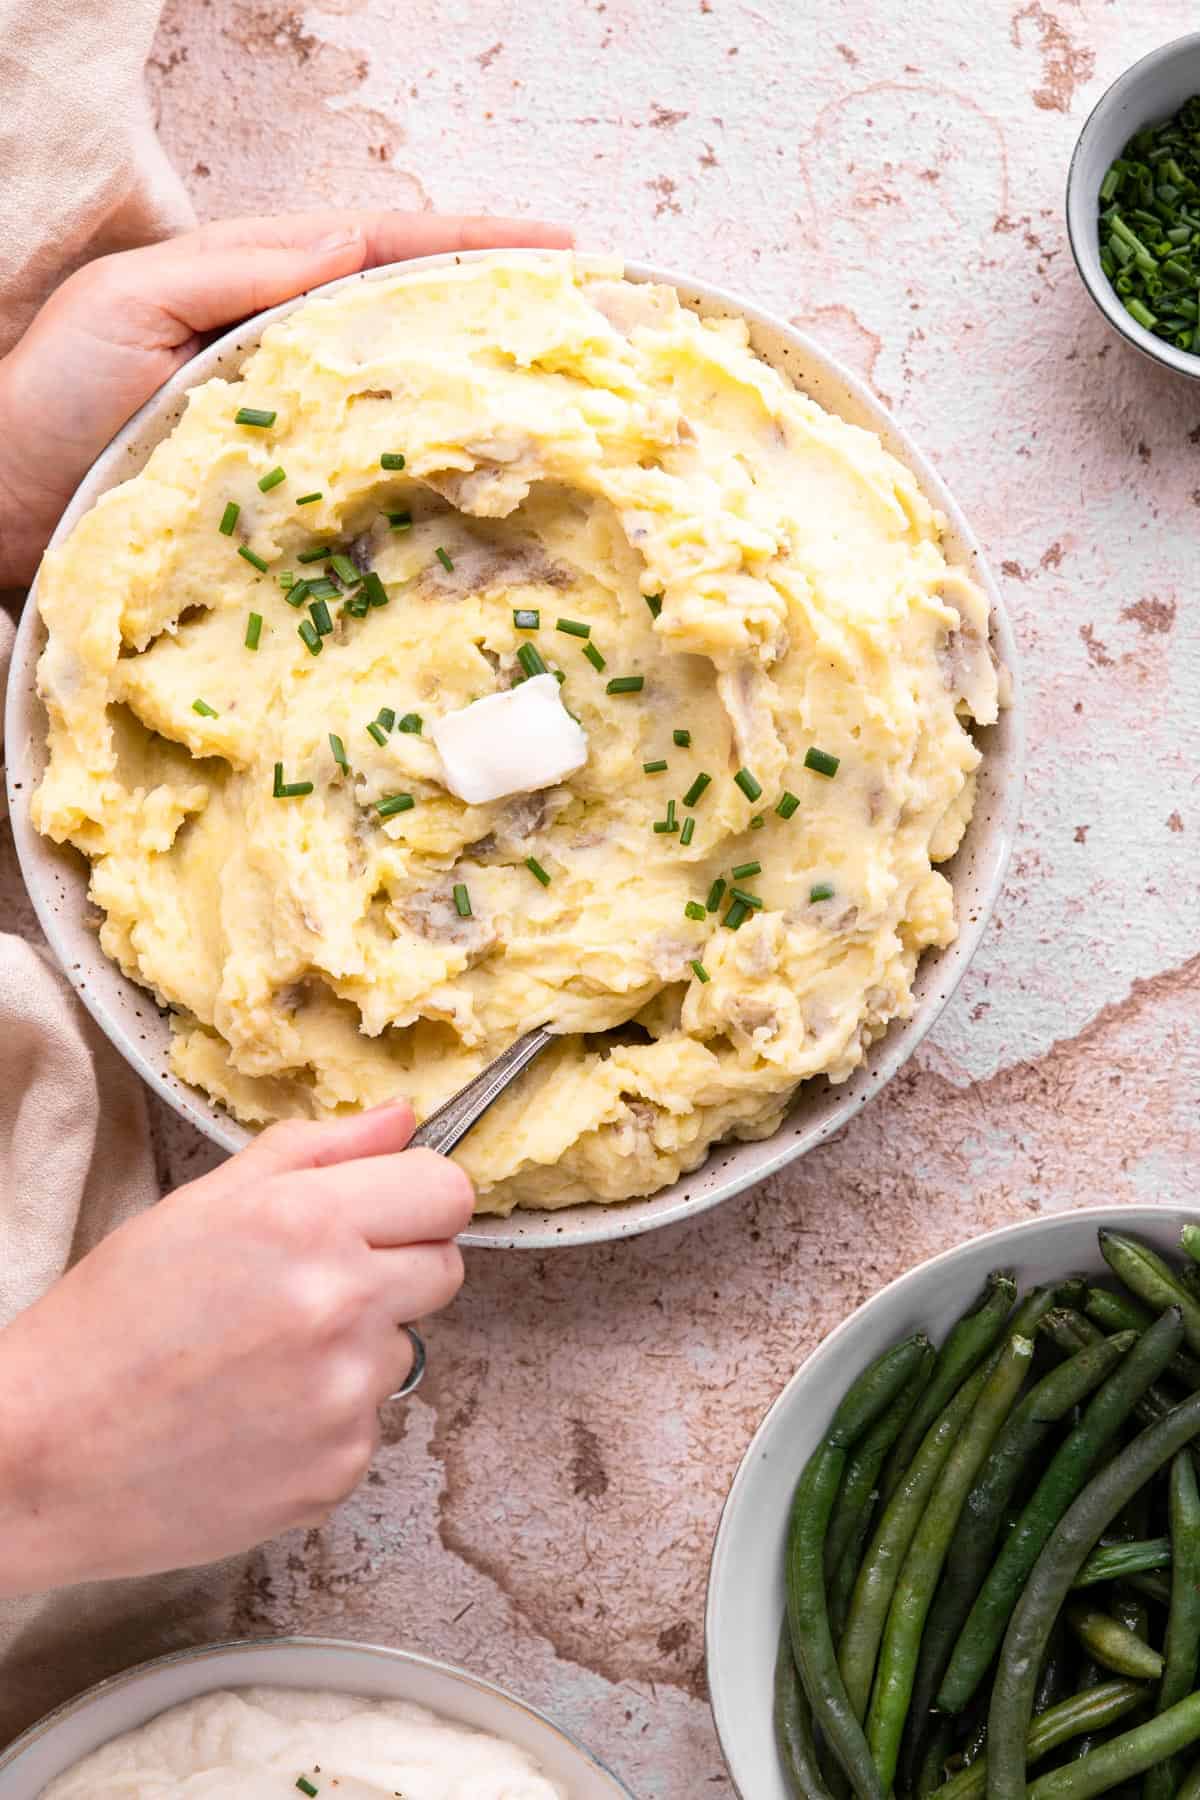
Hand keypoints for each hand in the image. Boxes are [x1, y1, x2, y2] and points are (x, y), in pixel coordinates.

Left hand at [0, 210, 570, 586]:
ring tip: (571, 404)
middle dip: (500, 317)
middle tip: (591, 322)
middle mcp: (289, 366)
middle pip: (411, 326)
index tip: (556, 247)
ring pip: (406, 410)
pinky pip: (379, 493)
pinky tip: (492, 499)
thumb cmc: (48, 405)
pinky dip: (436, 490)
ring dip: (486, 406)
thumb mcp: (126, 305)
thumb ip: (234, 268)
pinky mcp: (291, 517)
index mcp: (255, 296)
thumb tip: (348, 241)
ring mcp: (296, 444)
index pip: (378, 253)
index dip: (468, 246)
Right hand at [0, 1103, 472, 1594]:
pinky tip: (255, 1418)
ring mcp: (346, 1395)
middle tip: (309, 1289)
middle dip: (394, 1270)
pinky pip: (369, 1425)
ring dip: (355, 1351)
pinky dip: (327, 1421)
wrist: (42, 1456)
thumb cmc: (108, 1324)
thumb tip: (401, 1118)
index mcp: (308, 1221)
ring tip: (260, 1362)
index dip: (417, 1200)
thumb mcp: (201, 1207)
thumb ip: (314, 1151)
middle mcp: (342, 1304)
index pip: (446, 1191)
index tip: (386, 1215)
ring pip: (404, 1350)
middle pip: (444, 1269)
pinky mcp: (340, 1469)